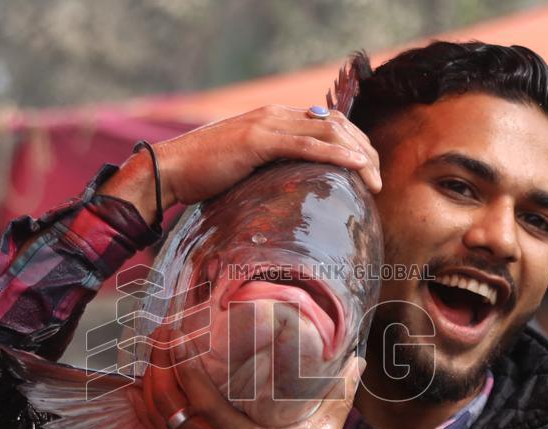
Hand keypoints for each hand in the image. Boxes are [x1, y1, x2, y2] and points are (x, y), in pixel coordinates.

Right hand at [99, 105, 380, 222]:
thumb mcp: (245, 169)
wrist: (169, 169)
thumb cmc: (202, 176)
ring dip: (358, 154)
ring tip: (375, 179)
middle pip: (335, 123)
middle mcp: (274, 115)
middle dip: (364, 149)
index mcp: (273, 119)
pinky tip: (357, 164)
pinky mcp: (258, 139)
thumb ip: (269, 171)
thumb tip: (290, 194)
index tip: (369, 171)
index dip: (354, 144)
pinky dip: (336, 152)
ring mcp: (266, 124)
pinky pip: (307, 144)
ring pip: (327, 130)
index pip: (326, 123)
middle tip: (378, 181)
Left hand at [132, 329, 365, 428]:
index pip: (193, 385)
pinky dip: (147, 415)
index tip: (177, 326)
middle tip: (161, 333)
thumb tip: (355, 364)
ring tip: (153, 357)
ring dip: (149, 384)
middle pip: (164, 396)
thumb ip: (337, 397)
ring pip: (155, 417)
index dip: (179, 353)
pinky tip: (144, 398)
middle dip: (157, 361)